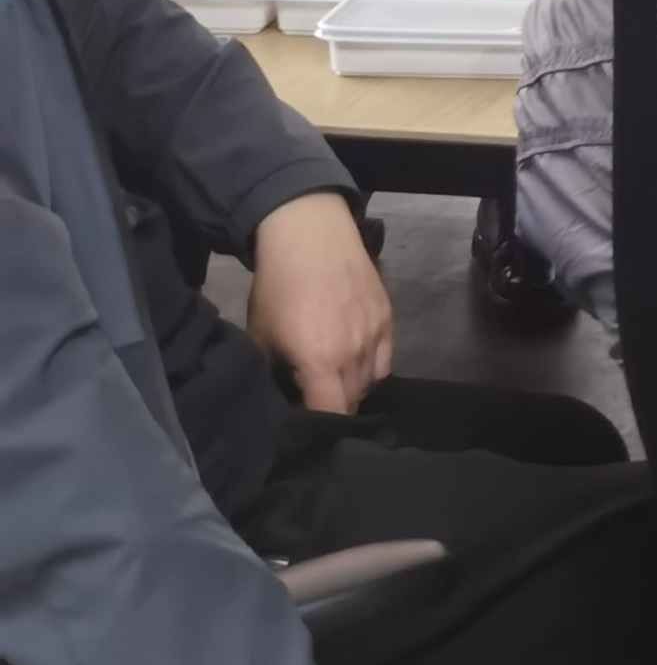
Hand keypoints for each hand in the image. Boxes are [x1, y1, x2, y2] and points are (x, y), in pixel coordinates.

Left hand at [248, 191, 391, 416]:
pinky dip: (370, 369)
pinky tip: (353, 363)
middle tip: (312, 403)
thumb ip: (273, 374)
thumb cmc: (278, 289)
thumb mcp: (261, 337)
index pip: (330, 415)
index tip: (300, 425)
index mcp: (321, 362)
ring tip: (332, 383)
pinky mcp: (387, 318)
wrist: (311, 238)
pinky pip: (385, 360)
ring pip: (371, 382)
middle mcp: (355, 354)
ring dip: (352, 390)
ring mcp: (376, 335)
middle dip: (333, 409)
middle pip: (353, 402)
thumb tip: (280, 397)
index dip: (316, 426)